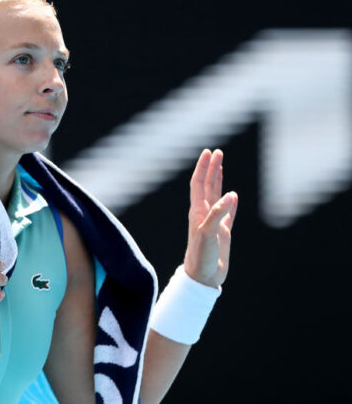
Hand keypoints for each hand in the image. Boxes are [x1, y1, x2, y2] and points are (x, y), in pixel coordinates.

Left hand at [183, 149, 238, 287]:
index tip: (208, 152)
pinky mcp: (222, 232)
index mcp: (197, 212)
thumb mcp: (208, 233)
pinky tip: (232, 196)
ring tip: (220, 166)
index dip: (203, 168)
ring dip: (218, 180)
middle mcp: (204, 214)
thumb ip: (218, 214)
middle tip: (217, 152)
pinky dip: (230, 202)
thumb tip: (230, 195)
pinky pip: (227, 212)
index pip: (199, 184)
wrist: (202, 277)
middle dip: (211, 168)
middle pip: (207, 185)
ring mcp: (213, 222)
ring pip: (216, 196)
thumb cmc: (201, 256)